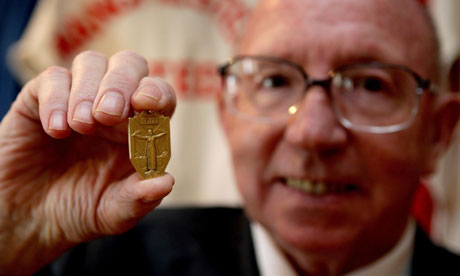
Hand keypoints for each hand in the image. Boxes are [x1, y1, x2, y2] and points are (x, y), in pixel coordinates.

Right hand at [0, 51, 175, 274]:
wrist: (30, 218)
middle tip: (108, 115)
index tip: (145, 103)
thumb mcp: (113, 213)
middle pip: (129, 65)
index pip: (159, 95)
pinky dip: (56, 99)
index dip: (157, 92)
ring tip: (82, 126)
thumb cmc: (79, 209)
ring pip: (92, 62)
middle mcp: (114, 108)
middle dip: (121, 83)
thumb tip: (165, 182)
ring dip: (88, 89)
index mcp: (140, 130)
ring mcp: (79, 99)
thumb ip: (139, 199)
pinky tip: (57, 130)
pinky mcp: (42, 100)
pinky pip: (52, 78)